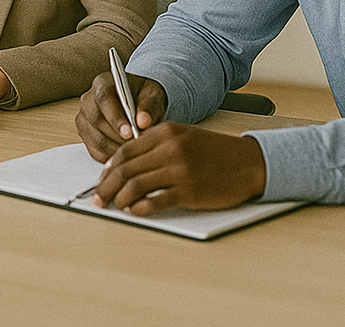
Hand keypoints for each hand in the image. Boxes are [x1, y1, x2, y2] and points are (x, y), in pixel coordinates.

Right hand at [75, 70, 166, 160]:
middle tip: (135, 146)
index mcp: (103, 83)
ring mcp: (84, 118)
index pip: (103, 99)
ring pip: (94, 137)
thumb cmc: (144, 97)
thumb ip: (149, 107)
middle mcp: (88, 99)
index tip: (130, 133)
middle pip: (95, 119)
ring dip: (114, 148)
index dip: (115, 118)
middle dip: (116, 136)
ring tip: (133, 152)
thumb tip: (143, 122)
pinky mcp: (85, 134)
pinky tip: (125, 155)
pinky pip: (94, 150)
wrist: (137, 102)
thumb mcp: (153, 96)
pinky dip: (110, 157)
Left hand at [91, 122, 267, 214]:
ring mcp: (179, 170)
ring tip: (114, 206)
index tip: (102, 179)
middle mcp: (169, 148)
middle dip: (106, 185)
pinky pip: (156, 200)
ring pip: (136, 184)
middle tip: (97, 198)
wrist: (247, 162)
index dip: (109, 167)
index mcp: (165, 132)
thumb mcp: (182, 136)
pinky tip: (135, 211)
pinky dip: (141, 207)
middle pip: (126, 168)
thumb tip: (124, 165)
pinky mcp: (189, 190)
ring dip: (119, 198)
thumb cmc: (212, 151)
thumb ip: (155, 146)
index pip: (125, 149)